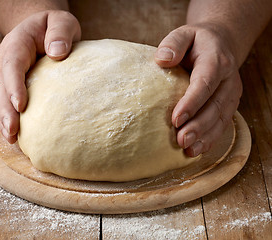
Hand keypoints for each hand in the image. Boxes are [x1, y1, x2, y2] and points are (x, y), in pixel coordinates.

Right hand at [0, 10, 80, 142]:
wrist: (43, 29)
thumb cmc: (54, 27)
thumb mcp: (62, 21)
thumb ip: (60, 32)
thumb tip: (57, 53)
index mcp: (17, 43)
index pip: (12, 65)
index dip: (14, 85)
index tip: (21, 105)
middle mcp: (7, 60)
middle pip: (1, 86)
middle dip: (6, 110)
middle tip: (13, 131)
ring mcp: (7, 74)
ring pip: (0, 98)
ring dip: (4, 119)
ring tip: (12, 139)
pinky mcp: (13, 85)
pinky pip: (7, 102)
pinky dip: (9, 118)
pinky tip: (15, 136)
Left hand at [155, 23, 241, 156]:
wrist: (220, 44)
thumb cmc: (196, 42)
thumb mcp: (184, 33)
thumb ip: (173, 44)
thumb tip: (162, 60)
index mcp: (216, 61)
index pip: (205, 83)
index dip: (192, 102)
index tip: (175, 119)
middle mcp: (228, 79)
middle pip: (215, 106)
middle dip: (198, 126)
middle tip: (181, 141)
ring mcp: (231, 93)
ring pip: (221, 119)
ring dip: (205, 137)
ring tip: (188, 151)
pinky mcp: (229, 104)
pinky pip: (222, 124)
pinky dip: (210, 138)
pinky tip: (197, 150)